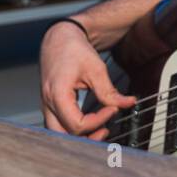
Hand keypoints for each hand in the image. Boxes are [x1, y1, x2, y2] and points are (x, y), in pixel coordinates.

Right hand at [40, 21, 135, 140]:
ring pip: (59, 133)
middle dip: (87, 137)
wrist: (59, 39)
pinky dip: (75, 129)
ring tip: (101, 129)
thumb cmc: (73, 50)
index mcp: (57, 94)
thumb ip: (109, 91)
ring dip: (80, 136)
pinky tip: (92, 123)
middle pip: (64, 135)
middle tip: (107, 129)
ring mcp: (47, 106)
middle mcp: (48, 103)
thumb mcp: (95, 69)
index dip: (98, 120)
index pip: (77, 124)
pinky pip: (60, 125)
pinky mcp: (52, 106)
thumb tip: (128, 103)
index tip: (113, 109)